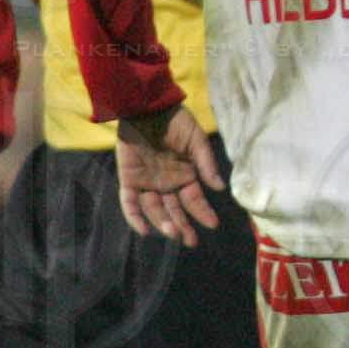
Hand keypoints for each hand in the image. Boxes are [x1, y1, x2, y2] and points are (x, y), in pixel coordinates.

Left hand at [115, 105, 225, 246]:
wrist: (148, 106)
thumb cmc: (175, 121)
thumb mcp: (196, 140)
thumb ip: (206, 164)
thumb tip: (220, 188)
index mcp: (185, 176)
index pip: (194, 200)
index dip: (202, 212)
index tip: (212, 224)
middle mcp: (166, 184)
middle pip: (174, 210)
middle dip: (183, 227)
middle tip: (190, 241)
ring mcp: (146, 183)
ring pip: (155, 209)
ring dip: (164, 222)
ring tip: (173, 232)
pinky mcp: (128, 179)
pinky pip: (129, 203)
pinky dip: (135, 217)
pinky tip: (145, 231)